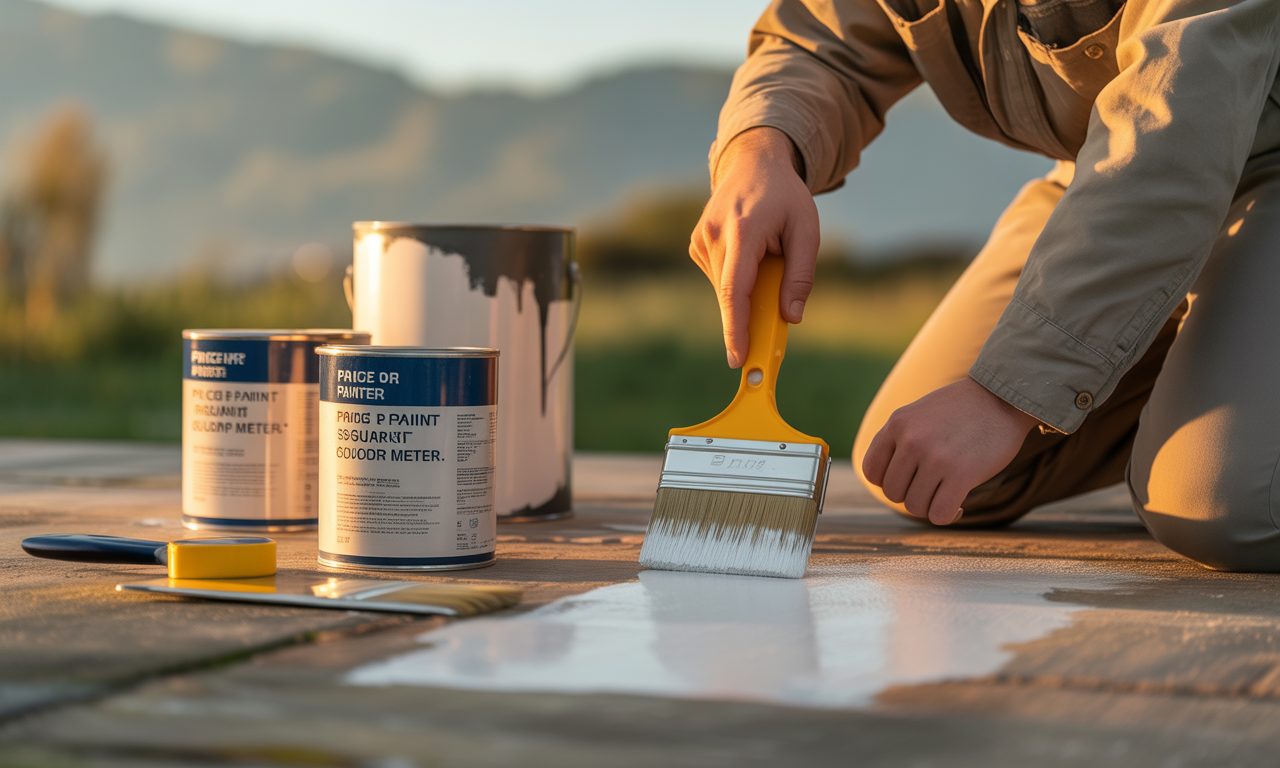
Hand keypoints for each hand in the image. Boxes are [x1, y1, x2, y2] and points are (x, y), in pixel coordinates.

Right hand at [690, 127, 819, 367]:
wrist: (753, 164)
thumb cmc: (785, 198)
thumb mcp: (806, 230)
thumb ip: (800, 275)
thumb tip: (791, 317)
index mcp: (742, 232)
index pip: (735, 290)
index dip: (735, 328)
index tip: (738, 358)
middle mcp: (714, 236)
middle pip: (732, 295)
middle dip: (751, 318)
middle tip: (774, 323)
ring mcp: (700, 241)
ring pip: (726, 288)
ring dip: (748, 291)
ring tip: (768, 258)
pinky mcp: (696, 245)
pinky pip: (720, 278)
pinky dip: (738, 279)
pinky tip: (751, 254)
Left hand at [861, 377, 1038, 524]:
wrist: (1002, 397)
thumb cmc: (960, 410)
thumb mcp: (917, 414)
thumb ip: (898, 441)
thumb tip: (883, 482)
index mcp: (897, 424)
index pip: (871, 471)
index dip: (886, 481)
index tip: (907, 479)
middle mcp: (912, 441)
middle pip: (893, 493)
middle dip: (911, 495)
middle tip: (931, 486)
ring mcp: (935, 458)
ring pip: (915, 507)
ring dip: (930, 506)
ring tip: (945, 492)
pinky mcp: (962, 474)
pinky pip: (940, 514)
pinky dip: (948, 515)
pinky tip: (958, 504)